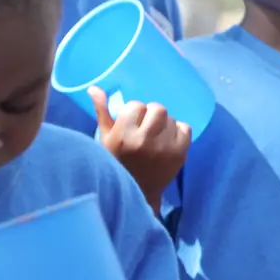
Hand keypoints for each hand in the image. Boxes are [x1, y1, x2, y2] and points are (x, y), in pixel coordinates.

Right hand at [90, 88, 189, 205]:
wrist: (138, 191)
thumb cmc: (117, 162)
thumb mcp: (105, 138)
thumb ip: (102, 112)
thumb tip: (94, 88)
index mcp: (124, 136)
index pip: (136, 105)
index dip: (133, 113)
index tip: (130, 124)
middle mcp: (145, 140)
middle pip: (157, 108)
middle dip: (151, 115)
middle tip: (145, 127)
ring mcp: (165, 147)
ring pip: (170, 118)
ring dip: (163, 124)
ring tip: (156, 136)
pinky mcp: (181, 153)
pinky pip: (185, 128)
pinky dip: (177, 131)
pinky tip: (167, 141)